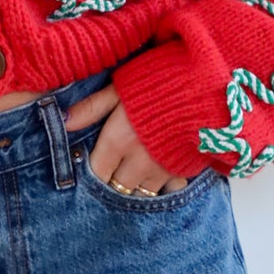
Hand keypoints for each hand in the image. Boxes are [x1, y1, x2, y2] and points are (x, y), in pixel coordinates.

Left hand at [63, 82, 189, 194]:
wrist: (209, 85)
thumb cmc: (161, 80)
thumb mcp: (121, 87)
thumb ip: (92, 107)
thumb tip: (64, 121)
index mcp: (118, 141)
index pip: (96, 174)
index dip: (92, 172)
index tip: (92, 164)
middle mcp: (139, 162)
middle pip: (117, 189)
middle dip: (112, 182)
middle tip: (113, 169)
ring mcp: (163, 170)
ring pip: (142, 193)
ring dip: (136, 186)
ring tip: (135, 171)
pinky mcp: (185, 170)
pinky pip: (169, 191)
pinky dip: (163, 187)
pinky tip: (160, 174)